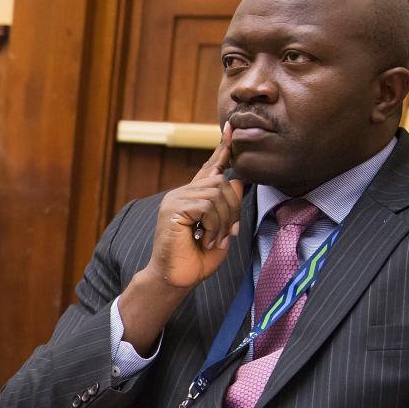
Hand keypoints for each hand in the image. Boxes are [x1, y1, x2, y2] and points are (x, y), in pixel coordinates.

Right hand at [147, 122, 245, 290]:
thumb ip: (228, 206)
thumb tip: (235, 180)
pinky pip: (206, 206)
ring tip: (213, 239)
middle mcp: (181, 194)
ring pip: (216, 193)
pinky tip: (203, 239)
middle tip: (226, 235)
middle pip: (221, 183)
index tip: (232, 127)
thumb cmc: (196, 260)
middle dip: (232, 209)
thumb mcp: (221, 230)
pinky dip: (212, 225)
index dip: (223, 148)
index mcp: (192, 197)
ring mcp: (175, 200)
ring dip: (222, 220)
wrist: (176, 280)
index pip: (210, 168)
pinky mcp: (173, 209)